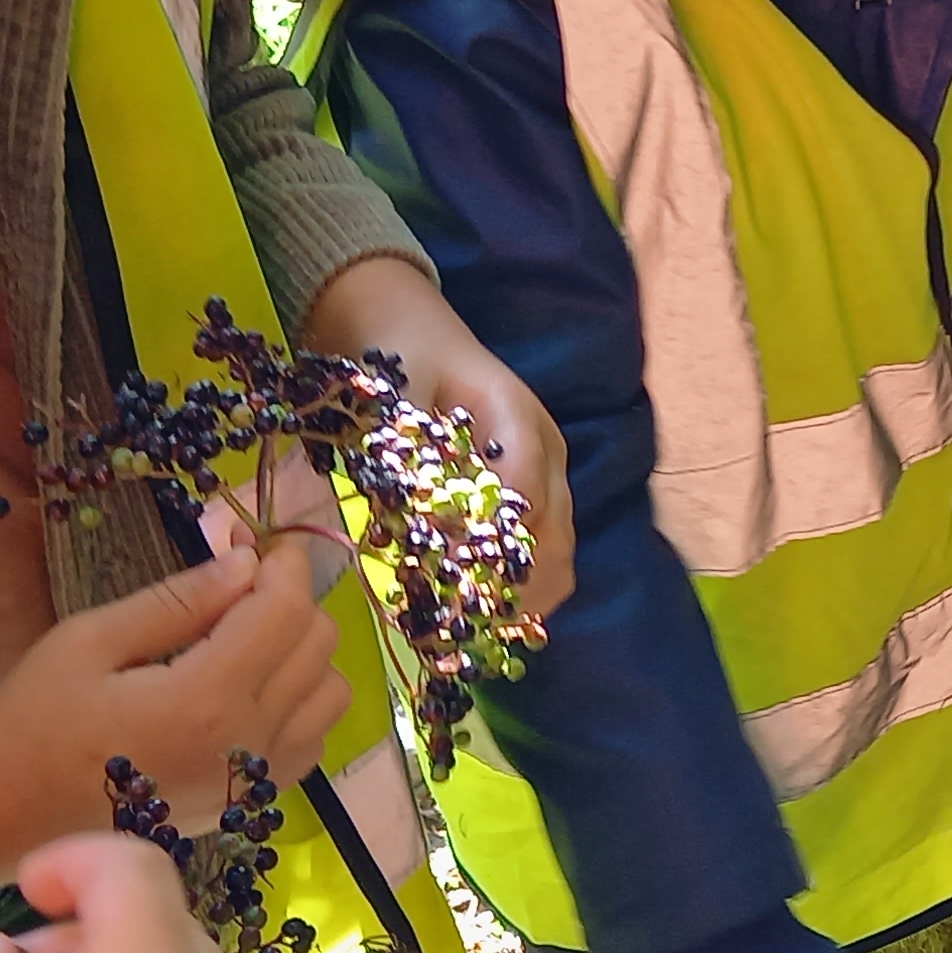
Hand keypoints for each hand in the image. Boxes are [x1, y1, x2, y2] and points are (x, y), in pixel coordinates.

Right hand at [0, 534, 349, 924]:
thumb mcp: (90, 641)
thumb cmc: (33, 724)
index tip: (246, 536)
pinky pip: (311, 739)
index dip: (279, 561)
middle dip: (287, 596)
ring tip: (241, 636)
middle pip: (318, 645)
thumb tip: (245, 562)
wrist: (4, 820)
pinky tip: (245, 688)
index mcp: (207, 700)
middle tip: (233, 579)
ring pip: (330, 693)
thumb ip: (177, 601)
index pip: (287, 610)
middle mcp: (248, 745)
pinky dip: (298, 702)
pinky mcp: (250, 806)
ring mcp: (256, 783)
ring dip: (300, 651)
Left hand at [303, 252, 573, 622]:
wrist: (404, 321)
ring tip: (470, 631)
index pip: (521, 495)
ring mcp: (547, 474)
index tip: (443, 582)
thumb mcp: (392, 391)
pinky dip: (520, 590)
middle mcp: (546, 450)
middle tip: (457, 627)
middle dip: (508, 589)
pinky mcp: (534, 494)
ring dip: (519, 598)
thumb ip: (406, 450)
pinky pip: (546, 554)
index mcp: (518, 416)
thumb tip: (416, 521)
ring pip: (559, 555)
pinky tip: (481, 613)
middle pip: (554, 537)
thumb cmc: (397, 351)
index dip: (486, 546)